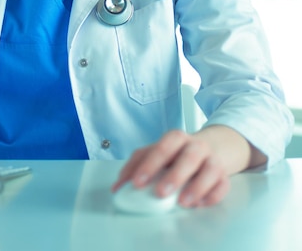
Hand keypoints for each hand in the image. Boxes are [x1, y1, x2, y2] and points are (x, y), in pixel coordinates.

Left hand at [112, 129, 231, 208]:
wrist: (213, 146)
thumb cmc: (178, 152)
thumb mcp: (156, 152)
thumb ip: (137, 165)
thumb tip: (118, 187)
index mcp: (175, 138)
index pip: (163, 147)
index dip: (150, 164)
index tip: (137, 182)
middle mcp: (196, 146)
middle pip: (189, 156)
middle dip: (175, 175)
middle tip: (160, 193)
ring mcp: (212, 159)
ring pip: (210, 169)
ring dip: (197, 186)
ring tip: (183, 203)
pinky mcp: (224, 175)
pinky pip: (223, 184)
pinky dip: (213, 195)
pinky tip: (201, 204)